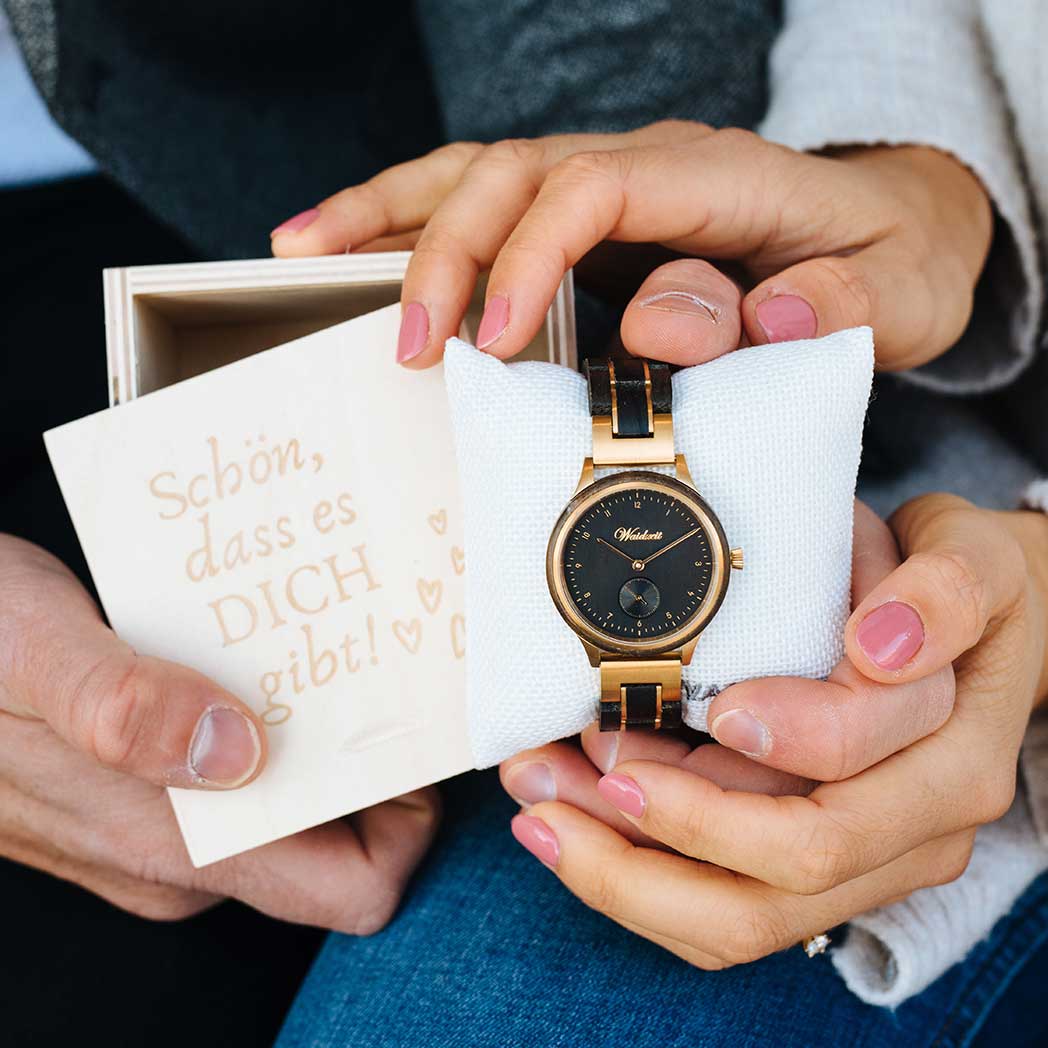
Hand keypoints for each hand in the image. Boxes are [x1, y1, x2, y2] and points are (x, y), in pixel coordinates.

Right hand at [0, 535, 438, 931]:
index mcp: (175, 845)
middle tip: (394, 668)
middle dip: (374, 761)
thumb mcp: (36, 652)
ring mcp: (163, 826)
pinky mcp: (146, 791)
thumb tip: (233, 750)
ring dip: (326, 733)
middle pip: (335, 836)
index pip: (354, 884)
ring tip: (339, 647)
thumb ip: (123, 708)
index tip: (418, 730)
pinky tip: (270, 653)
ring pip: (290, 802)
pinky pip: (245, 775)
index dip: (409, 819)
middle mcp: (182, 854)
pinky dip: (276, 722)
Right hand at [271, 122, 990, 371]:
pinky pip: (480, 202)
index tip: (497, 341)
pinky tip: (345, 247)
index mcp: (715, 177)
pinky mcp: (578, 216)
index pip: (593, 188)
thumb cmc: (880, 269)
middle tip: (406, 347)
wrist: (884, 237)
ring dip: (387, 216)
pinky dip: (406, 221)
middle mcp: (644, 164)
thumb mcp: (886, 296)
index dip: (531, 256)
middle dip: (445, 254)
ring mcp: (602, 182)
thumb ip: (818, 305)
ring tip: (304, 257)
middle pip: (513, 172)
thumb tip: (719, 322)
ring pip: (475, 172)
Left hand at [498, 497, 1047, 967]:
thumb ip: (945, 592)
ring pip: (735, 916)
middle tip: (554, 774)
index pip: (834, 805)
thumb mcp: (972, 559)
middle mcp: (913, 834)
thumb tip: (880, 649)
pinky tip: (572, 821)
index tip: (664, 719)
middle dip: (647, 839)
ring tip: (536, 803)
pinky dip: (637, 875)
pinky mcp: (817, 868)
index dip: (736, 779)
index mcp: (950, 764)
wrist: (972, 633)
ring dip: (620, 870)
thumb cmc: (958, 585)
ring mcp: (864, 862)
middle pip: (772, 885)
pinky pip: (722, 907)